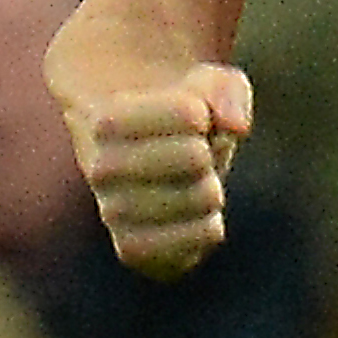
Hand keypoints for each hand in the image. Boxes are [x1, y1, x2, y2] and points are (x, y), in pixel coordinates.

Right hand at [59, 62, 251, 279]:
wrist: (148, 159)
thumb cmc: (180, 116)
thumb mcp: (204, 85)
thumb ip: (222, 90)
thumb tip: (236, 125)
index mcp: (106, 119)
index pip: (192, 114)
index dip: (208, 112)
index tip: (191, 115)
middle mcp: (101, 169)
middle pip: (197, 157)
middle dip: (210, 150)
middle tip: (193, 152)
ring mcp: (114, 214)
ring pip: (200, 199)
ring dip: (211, 188)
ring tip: (193, 183)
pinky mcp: (135, 252)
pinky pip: (194, 245)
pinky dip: (207, 227)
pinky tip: (196, 216)